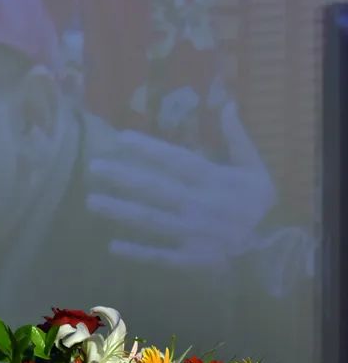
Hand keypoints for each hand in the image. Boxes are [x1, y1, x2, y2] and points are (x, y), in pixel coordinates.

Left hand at [84, 102, 276, 267]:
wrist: (272, 250)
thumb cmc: (254, 204)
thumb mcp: (255, 168)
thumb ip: (238, 138)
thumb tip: (229, 104)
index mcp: (216, 181)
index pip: (178, 161)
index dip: (149, 149)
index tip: (120, 138)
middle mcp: (201, 206)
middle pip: (157, 189)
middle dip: (124, 177)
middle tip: (93, 167)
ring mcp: (195, 234)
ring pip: (153, 221)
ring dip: (121, 211)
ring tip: (91, 201)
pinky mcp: (192, 258)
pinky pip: (162, 256)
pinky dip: (139, 253)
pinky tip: (113, 246)